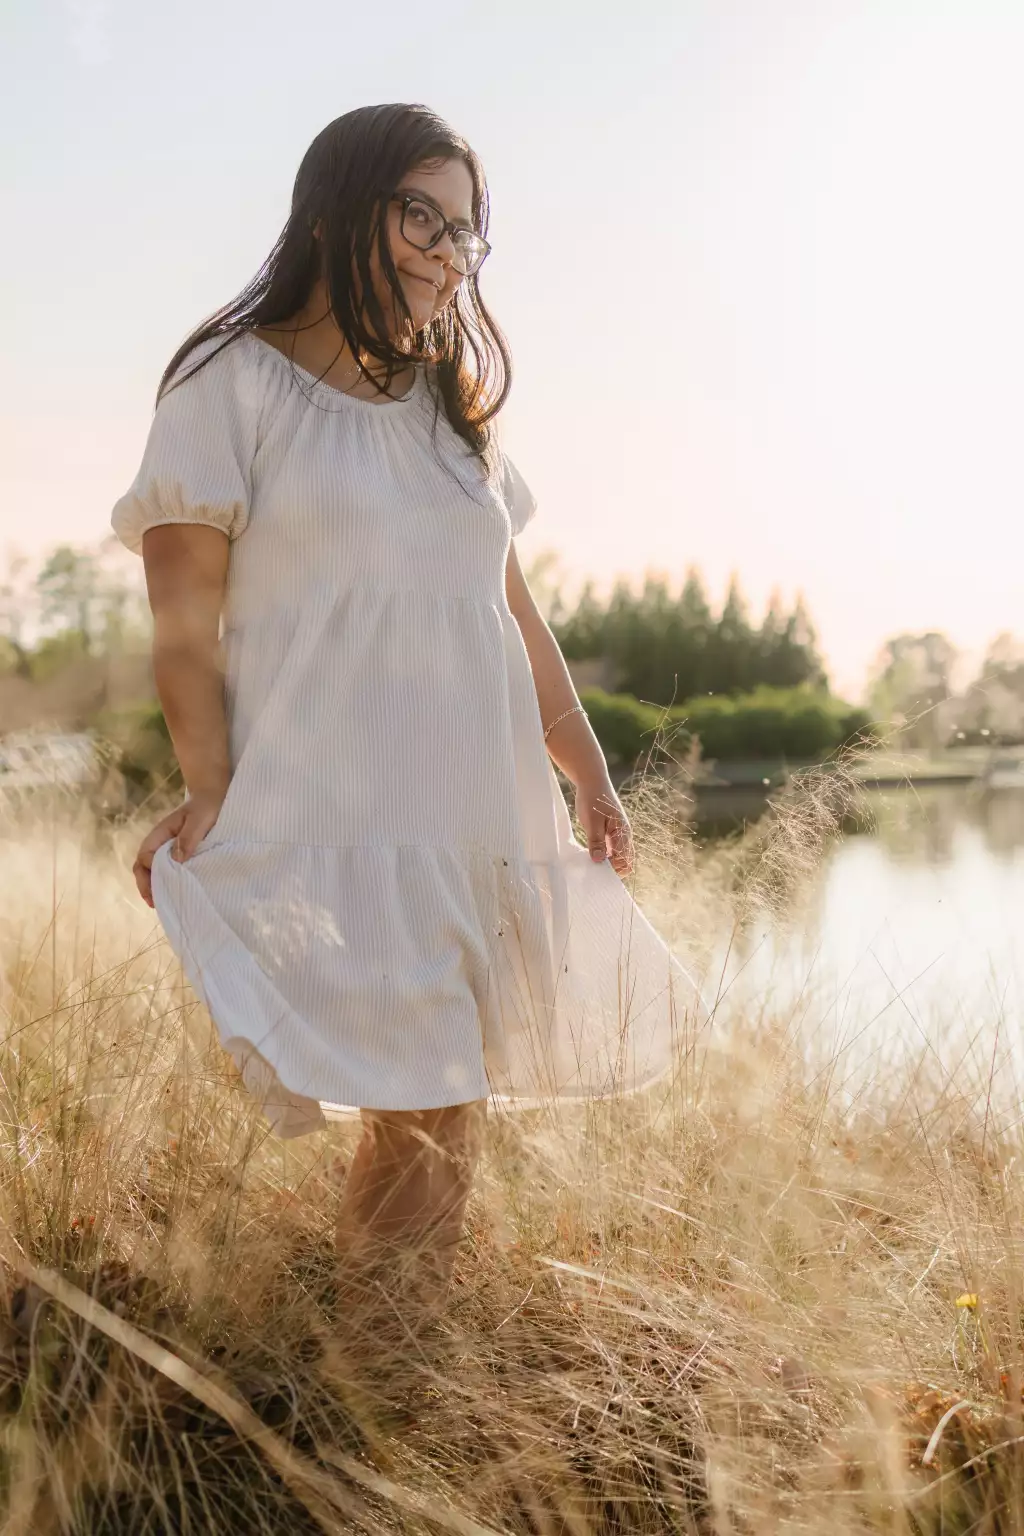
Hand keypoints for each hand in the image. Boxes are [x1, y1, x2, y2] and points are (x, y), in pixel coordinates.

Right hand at [132, 788, 225, 907]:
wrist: (215, 797)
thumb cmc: (208, 806)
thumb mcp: (200, 819)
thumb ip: (188, 837)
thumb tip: (176, 860)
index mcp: (161, 833)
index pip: (146, 856)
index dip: (150, 871)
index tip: (162, 884)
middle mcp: (160, 843)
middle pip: (143, 866)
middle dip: (146, 884)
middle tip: (154, 903)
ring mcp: (167, 849)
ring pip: (151, 870)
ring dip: (153, 886)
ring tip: (161, 904)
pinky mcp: (178, 854)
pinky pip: (166, 870)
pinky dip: (165, 882)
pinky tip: (172, 894)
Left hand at [573, 775, 634, 876]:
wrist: (593, 781)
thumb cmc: (592, 799)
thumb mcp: (591, 821)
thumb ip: (596, 841)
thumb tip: (599, 861)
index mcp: (622, 833)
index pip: (625, 861)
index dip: (613, 870)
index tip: (596, 871)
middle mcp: (624, 835)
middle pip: (626, 861)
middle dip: (612, 869)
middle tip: (594, 869)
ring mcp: (620, 833)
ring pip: (620, 856)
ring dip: (609, 862)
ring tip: (591, 863)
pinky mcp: (613, 831)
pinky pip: (614, 849)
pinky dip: (606, 855)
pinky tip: (593, 854)